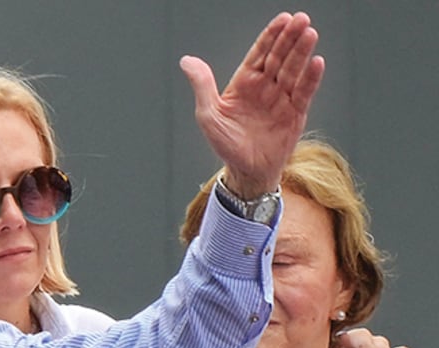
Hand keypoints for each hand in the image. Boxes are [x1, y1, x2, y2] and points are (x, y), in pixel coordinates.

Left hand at [181, 12, 324, 196]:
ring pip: (293, 70)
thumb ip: (202, 86)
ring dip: (301, 52)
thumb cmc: (226, 143)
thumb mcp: (209, 114)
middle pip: (279, 57)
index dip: (271, 36)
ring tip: (310, 33)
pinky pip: (304, 93)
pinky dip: (310, 78)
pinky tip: (316, 62)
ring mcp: (282, 99)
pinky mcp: (295, 114)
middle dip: (290, 38)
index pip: (259, 54)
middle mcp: (266, 87)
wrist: (246, 171)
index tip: (283, 19)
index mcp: (245, 83)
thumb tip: (187, 60)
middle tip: (301, 19)